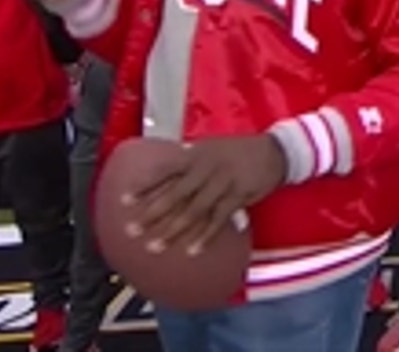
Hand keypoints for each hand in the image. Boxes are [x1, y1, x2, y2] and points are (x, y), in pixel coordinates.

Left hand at [128, 135, 286, 254]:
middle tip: (132, 231)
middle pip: (174, 195)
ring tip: (155, 247)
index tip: (123, 201)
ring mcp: (222, 183)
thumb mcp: (212, 148)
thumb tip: (167, 172)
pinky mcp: (238, 195)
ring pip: (193, 210)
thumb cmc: (240, 150)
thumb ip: (190, 160)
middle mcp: (206, 169)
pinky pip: (218, 219)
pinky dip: (205, 236)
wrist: (276, 151)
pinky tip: (192, 250)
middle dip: (152, 214)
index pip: (164, 171)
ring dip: (173, 230)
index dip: (144, 186)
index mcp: (196, 155)